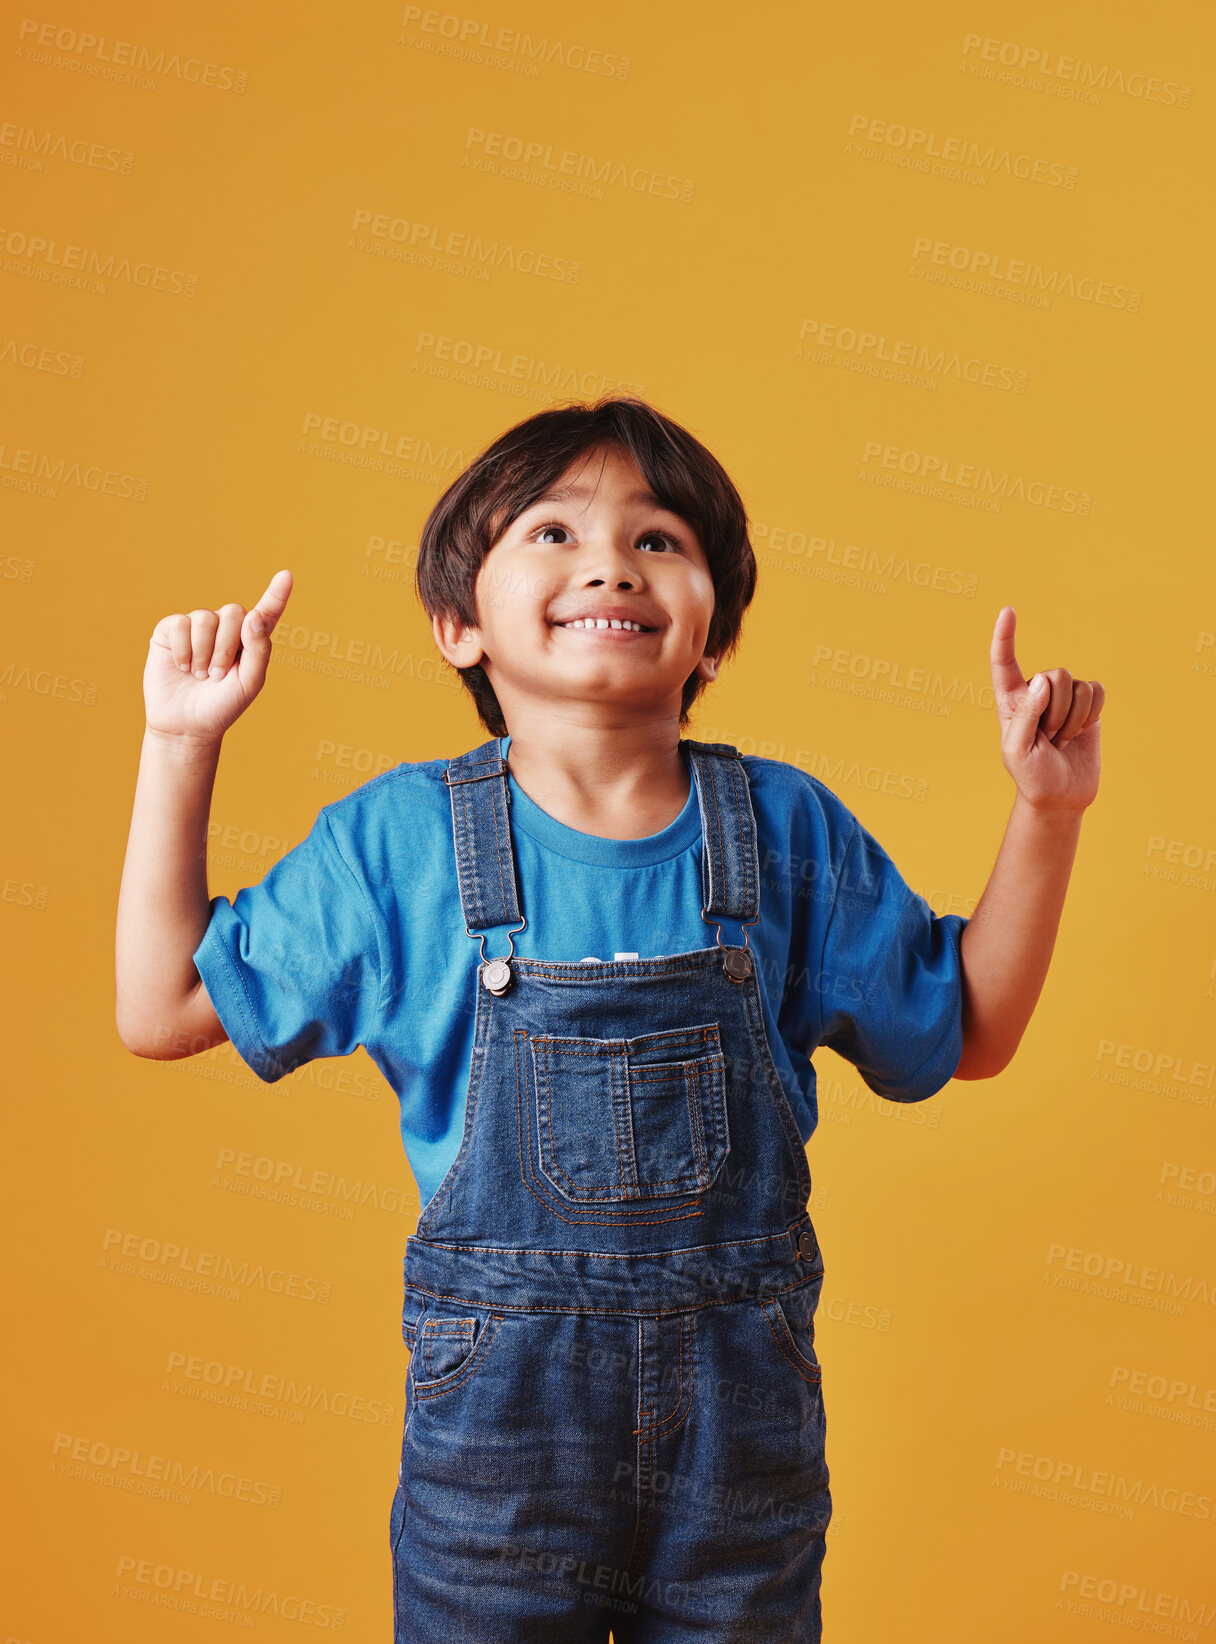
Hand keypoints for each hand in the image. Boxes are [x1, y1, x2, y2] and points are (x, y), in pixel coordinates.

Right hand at [143, 570, 293, 743]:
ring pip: (206, 618)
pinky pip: (180, 624)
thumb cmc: (222, 706)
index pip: (266, 613)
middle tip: (218, 674)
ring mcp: (197, 627)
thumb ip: (259, 650)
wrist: (186, 725)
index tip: (286, 576)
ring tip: (200, 675)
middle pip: (235, 612)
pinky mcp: (171, 631)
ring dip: (204, 652)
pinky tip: (182, 667)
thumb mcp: (249, 683)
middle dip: (227, 647)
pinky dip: (183, 650)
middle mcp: (225, 628)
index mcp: (250, 640)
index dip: (276, 595)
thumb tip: (254, 615)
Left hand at [988, 605, 1103, 813]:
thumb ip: (1025, 715)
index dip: (1005, 637)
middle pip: (1053, 674)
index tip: (1008, 611)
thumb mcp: (1018, 751)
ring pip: (1076, 685)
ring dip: (1073, 719)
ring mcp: (1063, 698)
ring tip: (1061, 740)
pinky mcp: (1087, 706)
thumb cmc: (1031, 776)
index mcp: (1011, 701)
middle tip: (1049, 739)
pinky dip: (1092, 714)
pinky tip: (1081, 732)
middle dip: (1056, 711)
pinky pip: (1096, 692)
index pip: (1004, 663)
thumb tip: (1041, 680)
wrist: (1061, 796)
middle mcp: (1036, 693)